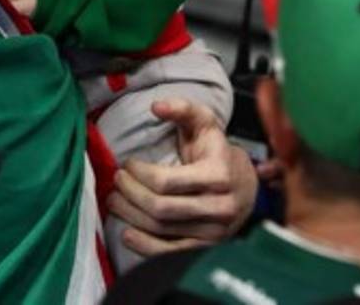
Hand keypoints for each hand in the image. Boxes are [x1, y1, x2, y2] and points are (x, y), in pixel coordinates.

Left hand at [109, 98, 255, 257]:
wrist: (245, 186)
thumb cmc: (215, 152)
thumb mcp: (204, 123)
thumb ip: (182, 109)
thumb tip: (156, 106)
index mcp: (218, 175)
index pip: (165, 181)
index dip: (138, 173)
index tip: (127, 164)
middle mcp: (219, 207)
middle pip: (159, 207)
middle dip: (129, 193)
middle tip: (116, 181)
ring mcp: (214, 231)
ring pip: (160, 229)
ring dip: (129, 215)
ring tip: (114, 200)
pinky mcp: (206, 248)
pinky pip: (170, 253)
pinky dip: (144, 246)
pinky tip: (127, 233)